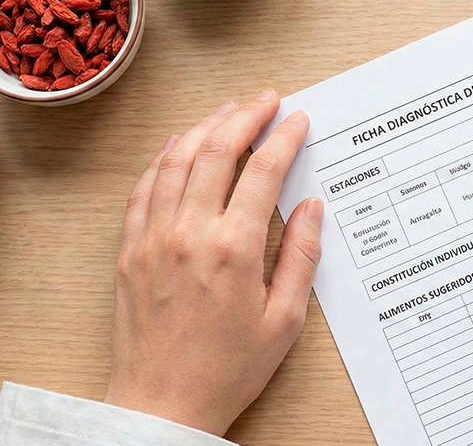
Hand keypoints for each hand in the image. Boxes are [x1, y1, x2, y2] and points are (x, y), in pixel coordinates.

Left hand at [104, 90, 322, 434]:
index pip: (262, 170)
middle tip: (267, 100)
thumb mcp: (284, 319)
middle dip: (245, 116)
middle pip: (217, 150)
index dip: (283, 137)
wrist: (162, 404)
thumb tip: (310, 207)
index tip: (297, 120)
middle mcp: (190, 233)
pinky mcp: (131, 250)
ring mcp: (154, 237)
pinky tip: (177, 144)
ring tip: (228, 110)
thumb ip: (300, 256)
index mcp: (233, 248)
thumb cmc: (226, 368)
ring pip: (177, 159)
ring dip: (205, 126)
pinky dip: (163, 157)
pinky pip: (144, 187)